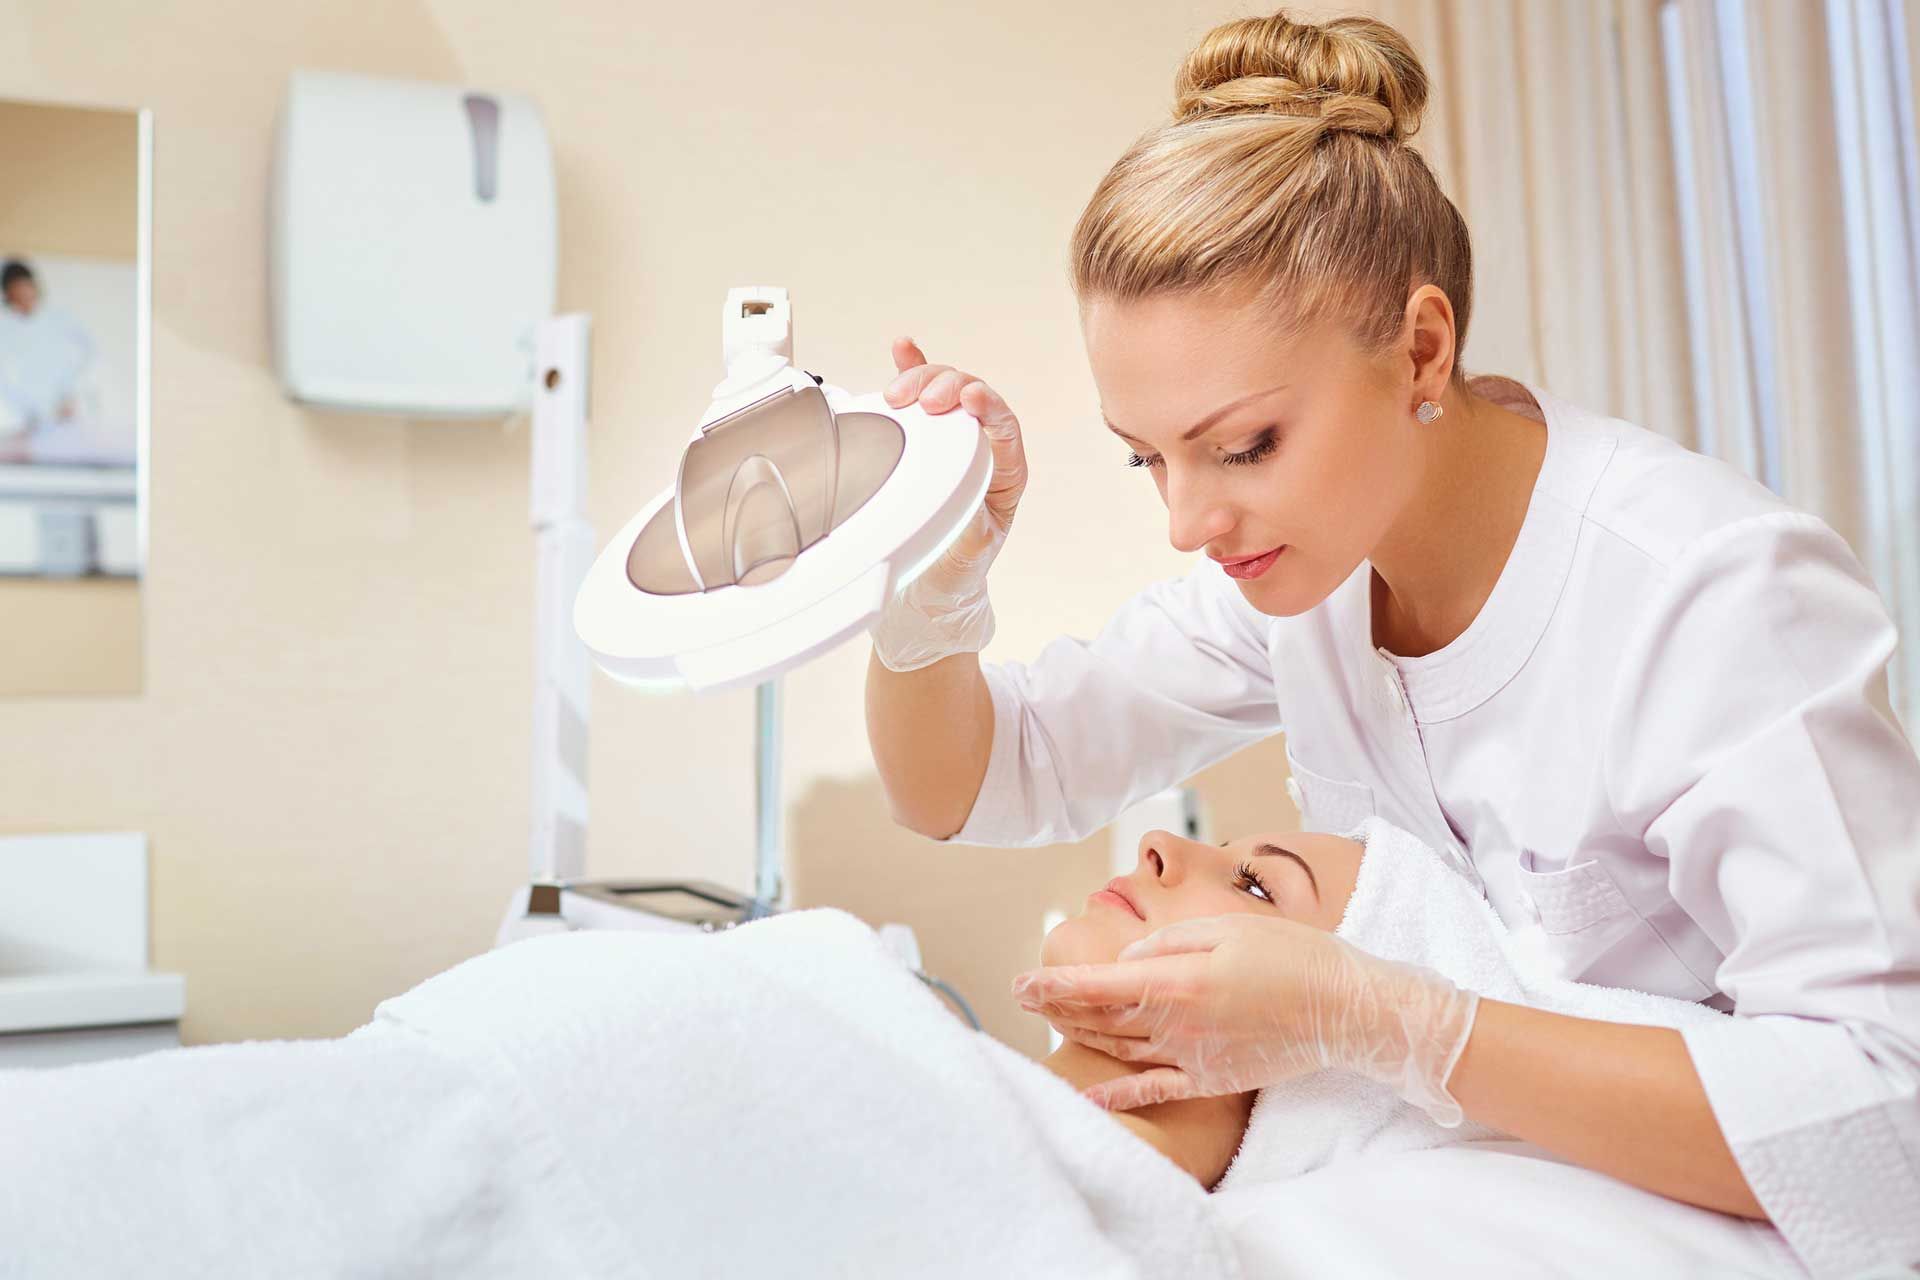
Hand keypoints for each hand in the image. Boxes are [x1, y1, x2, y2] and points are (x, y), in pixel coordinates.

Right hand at [868, 339, 1028, 671]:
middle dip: (949, 389)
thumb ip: (973, 530)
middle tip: (926, 399)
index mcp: (1006, 475)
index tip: (970, 401)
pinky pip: (920, 396)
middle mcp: (982, 450)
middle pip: (973, 398)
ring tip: (902, 389)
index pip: (1005, 428)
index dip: (990, 409)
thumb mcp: (969, 554)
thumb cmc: (952, 569)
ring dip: (924, 379)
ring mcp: (951, 440)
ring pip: (946, 392)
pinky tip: (902, 348)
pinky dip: (911, 369)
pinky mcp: (922, 437)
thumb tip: (969, 507)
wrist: (927, 586)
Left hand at [1011, 913, 1478, 1120]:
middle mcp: (1178, 1023)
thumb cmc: (1293, 956)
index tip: (1020, 982)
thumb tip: (1129, 955)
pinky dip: (1119, 1096)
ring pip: (1122, 1049)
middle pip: (1103, 1017)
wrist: (1346, 1008)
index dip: (1056, 985)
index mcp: (1179, 980)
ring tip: (1051, 1022)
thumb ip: (1170, 941)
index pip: (1100, 984)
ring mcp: (1194, 1056)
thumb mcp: (1228, 928)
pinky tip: (1089, 1099)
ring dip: (1082, 1037)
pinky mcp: (1211, 1078)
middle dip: (1058, 1007)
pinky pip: (1155, 1091)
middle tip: (1022, 997)